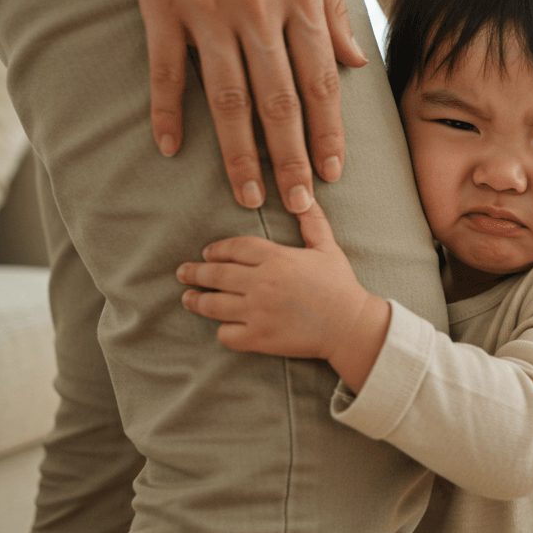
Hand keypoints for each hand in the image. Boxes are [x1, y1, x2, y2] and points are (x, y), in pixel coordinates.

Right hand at [113, 0, 369, 212]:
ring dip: (239, 153)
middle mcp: (257, 8)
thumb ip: (334, 8)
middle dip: (292, 160)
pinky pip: (166, 70)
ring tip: (248, 195)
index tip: (333, 173)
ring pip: (228, 98)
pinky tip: (171, 149)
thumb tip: (355, 64)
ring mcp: (206, 9)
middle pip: (279, 101)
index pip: (320, 81)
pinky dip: (168, 112)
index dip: (328, 133)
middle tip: (300, 206)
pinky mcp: (161, 3)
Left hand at [176, 201, 389, 389]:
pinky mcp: (259, 338)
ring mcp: (258, 312)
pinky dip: (222, 329)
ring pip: (213, 305)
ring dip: (196, 301)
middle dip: (194, 273)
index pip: (234, 249)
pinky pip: (226, 334)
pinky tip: (222, 325)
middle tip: (182, 273)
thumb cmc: (340, 285)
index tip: (207, 253)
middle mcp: (262, 283)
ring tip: (188, 298)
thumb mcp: (328, 247)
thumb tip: (304, 195)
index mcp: (276, 258)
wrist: (351, 326)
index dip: (216, 250)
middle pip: (216, 275)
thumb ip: (312, 221)